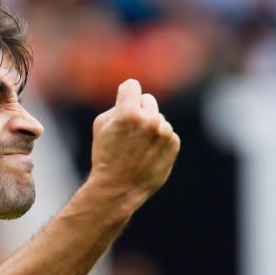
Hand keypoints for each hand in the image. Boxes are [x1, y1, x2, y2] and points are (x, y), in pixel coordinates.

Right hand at [87, 79, 179, 210]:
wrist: (119, 189)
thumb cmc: (105, 156)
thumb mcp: (101, 126)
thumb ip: (118, 106)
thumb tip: (133, 97)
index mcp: (129, 112)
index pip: (132, 85)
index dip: (125, 95)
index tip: (123, 104)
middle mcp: (150, 120)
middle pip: (148, 100)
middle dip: (140, 111)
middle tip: (129, 132)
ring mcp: (164, 132)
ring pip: (159, 118)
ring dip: (150, 127)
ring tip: (137, 147)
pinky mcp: (174, 144)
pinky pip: (167, 132)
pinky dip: (159, 141)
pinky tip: (147, 154)